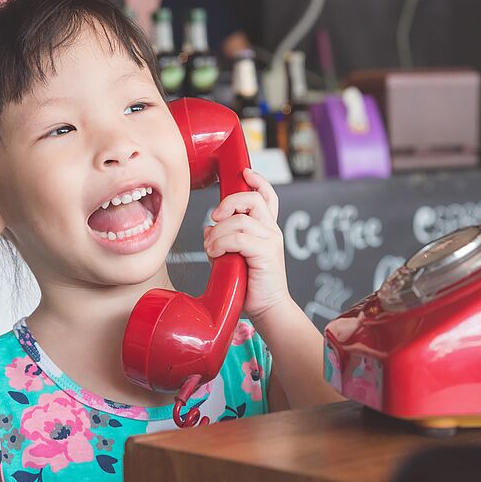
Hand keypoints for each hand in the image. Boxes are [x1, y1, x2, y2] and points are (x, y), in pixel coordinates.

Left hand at [203, 167, 290, 321]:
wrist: (267, 310)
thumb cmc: (249, 286)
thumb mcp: (232, 258)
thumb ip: (222, 240)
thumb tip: (208, 229)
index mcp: (266, 229)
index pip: (267, 197)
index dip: (257, 181)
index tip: (245, 172)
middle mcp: (272, 231)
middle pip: (252, 200)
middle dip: (228, 203)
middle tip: (214, 218)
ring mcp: (271, 241)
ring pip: (240, 220)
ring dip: (218, 232)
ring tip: (211, 248)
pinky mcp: (266, 253)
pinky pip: (239, 238)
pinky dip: (221, 243)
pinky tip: (216, 253)